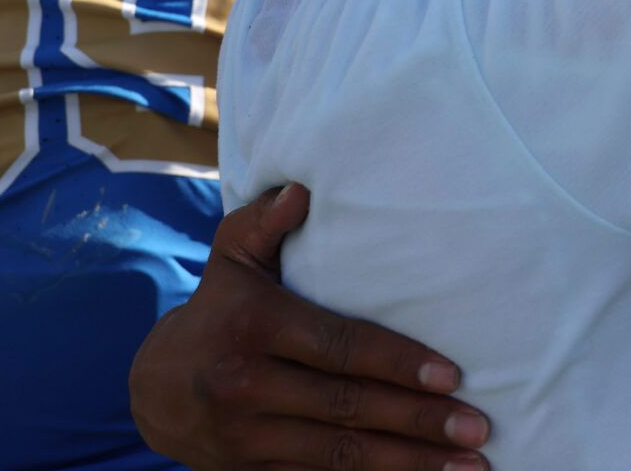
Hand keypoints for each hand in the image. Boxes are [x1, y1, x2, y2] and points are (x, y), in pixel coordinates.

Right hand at [129, 184, 490, 469]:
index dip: (397, 363)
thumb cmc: (217, 310)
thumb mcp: (231, 259)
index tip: (451, 376)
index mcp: (254, 327)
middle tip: (477, 428)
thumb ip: (264, 223)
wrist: (152, 389)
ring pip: (340, 455)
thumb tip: (302, 189)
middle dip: (418, 421)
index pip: (339, 348)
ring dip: (409, 464)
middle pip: (348, 407)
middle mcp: (247, 385)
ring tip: (468, 465)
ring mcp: (246, 438)